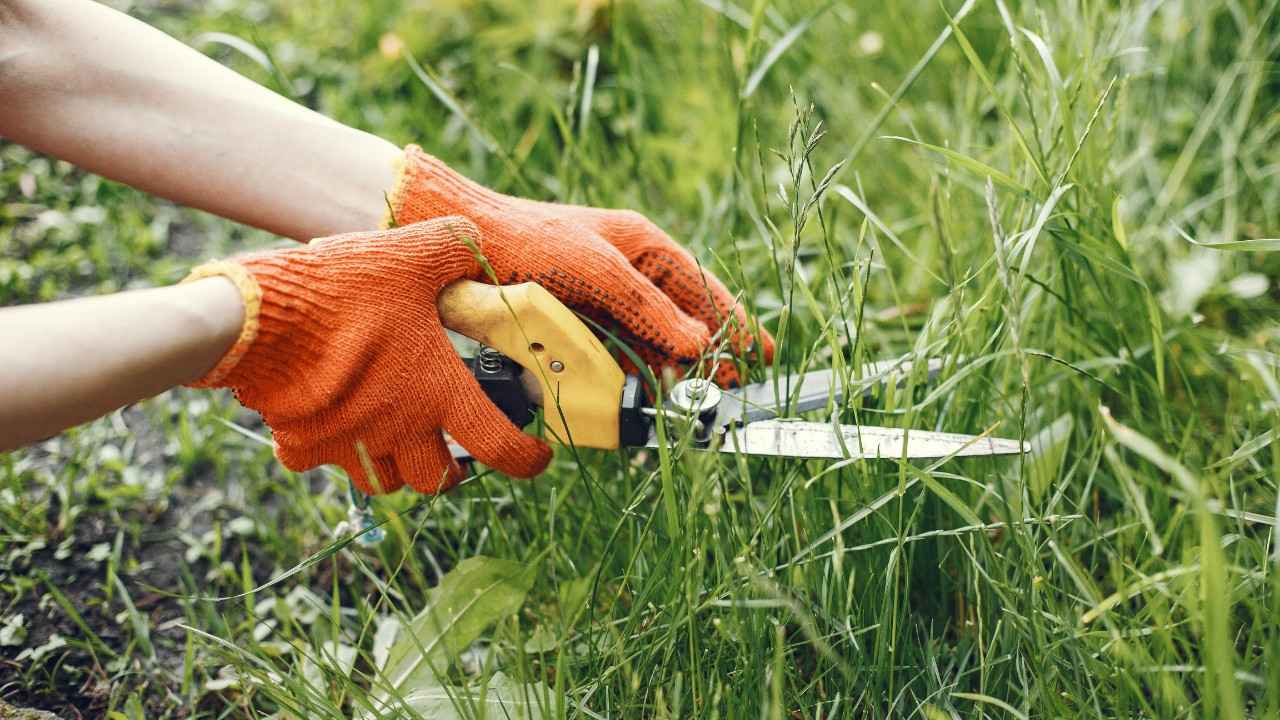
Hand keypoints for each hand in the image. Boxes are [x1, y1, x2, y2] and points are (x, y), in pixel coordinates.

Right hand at [186, 218, 550, 494]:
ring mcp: (348, 444)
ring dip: (394, 466)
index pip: (500, 448)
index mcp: (439, 393)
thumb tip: (472, 242)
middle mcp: (398, 430)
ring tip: (393, 435)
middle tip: (451, 446)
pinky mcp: (301, 443)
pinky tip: (327, 419)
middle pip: (436, 480)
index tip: (535, 459)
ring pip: (383, 482)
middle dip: (449, 470)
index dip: (526, 460)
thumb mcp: (411, 254)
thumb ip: (453, 248)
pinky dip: (326, 450)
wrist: (257, 318)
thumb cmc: (343, 290)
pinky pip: (318, 461)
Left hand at [386, 146, 774, 384]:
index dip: (733, 323)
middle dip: (707, 355)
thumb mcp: (595, 270)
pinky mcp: (574, 324)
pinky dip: (632, 375)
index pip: (701, 290)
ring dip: (669, 371)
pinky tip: (642, 394)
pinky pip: (616, 354)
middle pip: (681, 321)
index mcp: (643, 248)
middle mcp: (627, 274)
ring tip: (692, 399)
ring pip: (650, 343)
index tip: (761, 356)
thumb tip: (698, 345)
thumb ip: (647, 308)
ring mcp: (602, 301)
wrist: (459, 246)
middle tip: (730, 390)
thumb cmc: (529, 242)